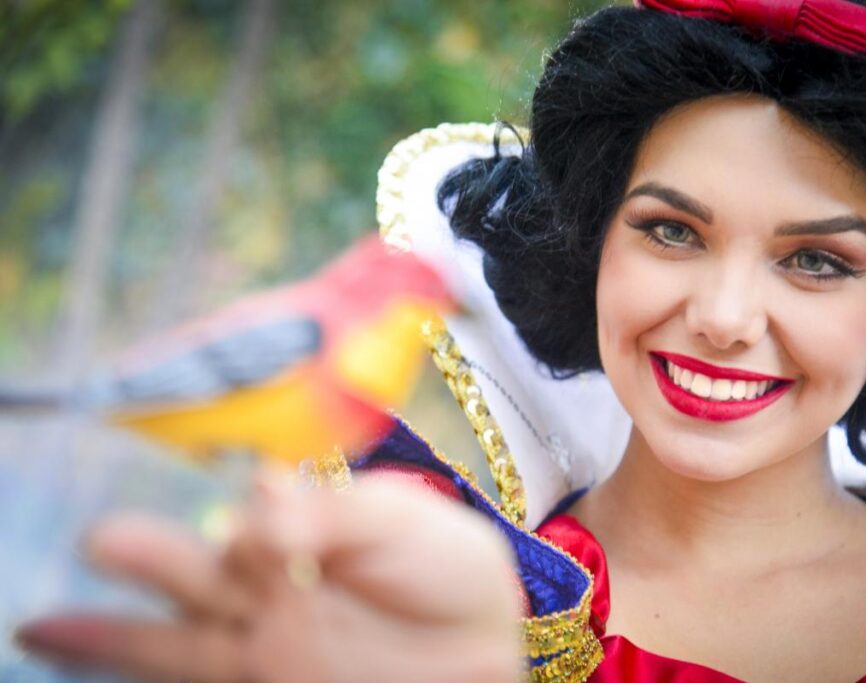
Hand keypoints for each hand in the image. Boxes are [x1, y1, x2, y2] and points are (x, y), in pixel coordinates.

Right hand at [16, 474, 522, 682]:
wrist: (482, 651)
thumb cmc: (451, 574)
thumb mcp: (404, 524)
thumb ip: (334, 512)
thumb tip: (258, 504)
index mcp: (305, 525)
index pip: (260, 506)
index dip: (261, 505)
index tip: (271, 502)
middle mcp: (272, 581)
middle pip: (199, 567)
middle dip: (151, 556)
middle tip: (103, 540)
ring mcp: (264, 638)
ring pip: (178, 633)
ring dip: (115, 629)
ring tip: (43, 627)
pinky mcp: (265, 678)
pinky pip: (194, 673)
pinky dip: (136, 668)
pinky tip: (74, 658)